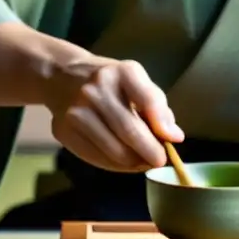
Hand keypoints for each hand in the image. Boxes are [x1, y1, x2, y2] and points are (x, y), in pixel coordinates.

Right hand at [44, 57, 183, 171]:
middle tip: (159, 160)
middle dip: (150, 153)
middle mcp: (96, 89)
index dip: (162, 125)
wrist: (63, 77)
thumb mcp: (138, 82)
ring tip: (142, 161)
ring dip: (134, 163)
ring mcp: (77, 111)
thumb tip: (174, 138)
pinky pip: (97, 158)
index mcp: (123, 72)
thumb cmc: (112, 84)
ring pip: (114, 151)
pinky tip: (123, 161)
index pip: (148, 100)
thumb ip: (158, 107)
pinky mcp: (64, 131)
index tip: (172, 142)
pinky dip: (115, 165)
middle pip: (130, 131)